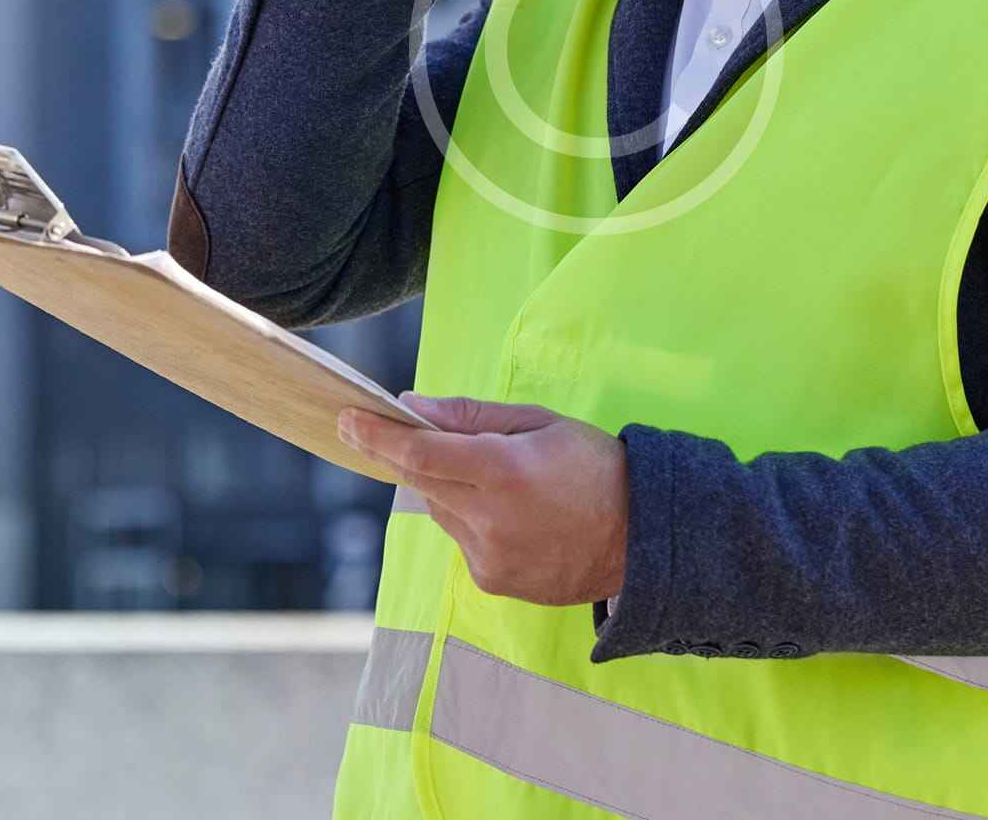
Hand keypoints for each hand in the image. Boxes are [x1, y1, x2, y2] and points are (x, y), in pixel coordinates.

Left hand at [338, 392, 627, 607]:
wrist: (641, 538)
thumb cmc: (594, 466)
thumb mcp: (539, 423)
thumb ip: (471, 417)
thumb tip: (411, 406)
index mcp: (503, 470)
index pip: (420, 452)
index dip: (378, 435)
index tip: (346, 418)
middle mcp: (489, 518)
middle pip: (420, 481)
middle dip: (403, 455)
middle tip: (387, 431)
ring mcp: (489, 556)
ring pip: (440, 510)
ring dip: (446, 488)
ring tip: (495, 478)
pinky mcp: (492, 580)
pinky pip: (461, 539)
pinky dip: (470, 519)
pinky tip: (512, 513)